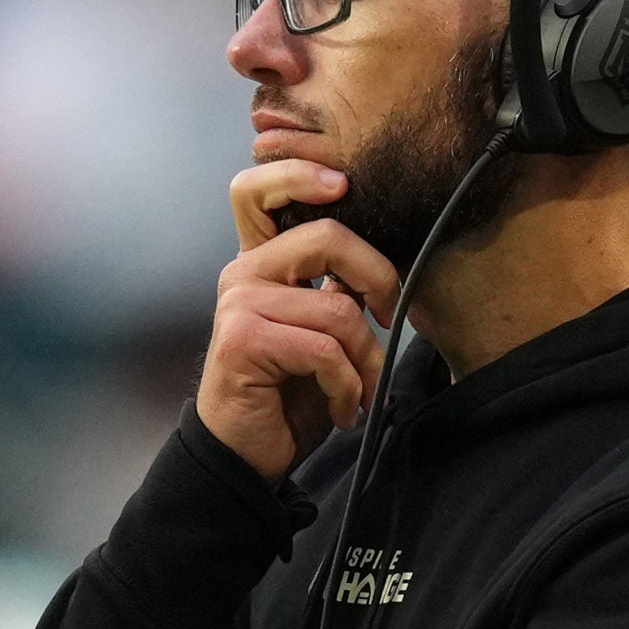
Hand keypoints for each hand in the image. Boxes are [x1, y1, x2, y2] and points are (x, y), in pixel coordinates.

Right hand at [197, 160, 399, 483]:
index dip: (299, 173)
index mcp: (260, 262)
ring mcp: (239, 305)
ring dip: (367, 362)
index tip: (343, 185)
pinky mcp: (243, 341)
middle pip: (325, 237)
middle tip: (389, 316)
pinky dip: (348, 386)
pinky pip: (324, 350)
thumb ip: (334, 289)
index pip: (257, 189)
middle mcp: (243, 274)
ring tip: (363, 391)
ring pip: (337, 309)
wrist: (249, 455)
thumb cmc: (289, 394)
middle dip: (378, 278)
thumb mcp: (319, 332)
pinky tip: (343, 409)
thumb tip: (380, 268)